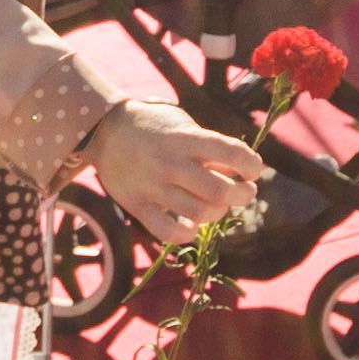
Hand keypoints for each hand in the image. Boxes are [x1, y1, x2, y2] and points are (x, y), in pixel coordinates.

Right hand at [86, 99, 267, 243]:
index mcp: (186, 139)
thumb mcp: (182, 125)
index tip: (254, 169)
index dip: (252, 164)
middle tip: (245, 192)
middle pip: (220, 190)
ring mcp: (153, 186)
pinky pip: (167, 231)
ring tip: (219, 205)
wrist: (104, 131)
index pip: (232, 152)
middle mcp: (171, 163)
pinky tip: (192, 225)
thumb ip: (209, 147)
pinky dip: (186, 234)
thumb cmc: (154, 126)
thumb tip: (240, 173)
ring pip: (199, 213)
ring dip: (218, 213)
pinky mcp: (137, 205)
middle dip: (242, 194)